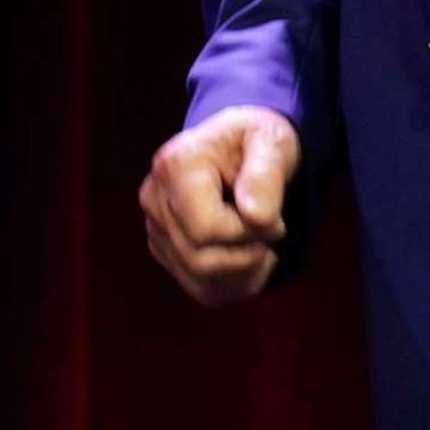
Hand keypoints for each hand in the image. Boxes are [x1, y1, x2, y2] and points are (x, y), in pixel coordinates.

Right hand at [139, 105, 300, 307]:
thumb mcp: (272, 143)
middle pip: (200, 259)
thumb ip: (266, 175)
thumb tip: (255, 216)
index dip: (248, 234)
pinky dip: (234, 283)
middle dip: (249, 254)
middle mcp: (154, 198)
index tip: (275, 218)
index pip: (205, 230)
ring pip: (199, 280)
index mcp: (176, 165)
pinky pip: (200, 289)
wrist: (238, 146)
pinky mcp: (165, 250)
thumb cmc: (256, 140)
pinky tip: (250, 259)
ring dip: (244, 272)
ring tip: (263, 245)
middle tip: (273, 231)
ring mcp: (155, 227)